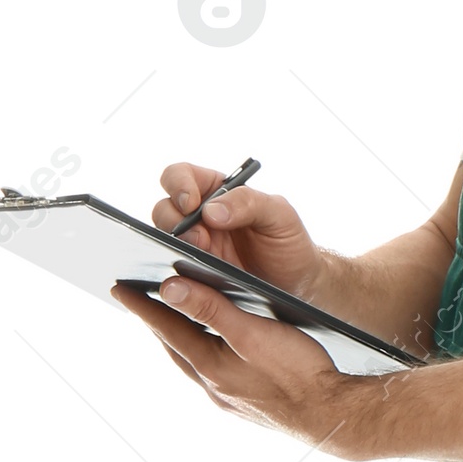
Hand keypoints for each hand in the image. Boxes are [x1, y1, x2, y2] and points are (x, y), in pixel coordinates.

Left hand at [113, 266, 370, 457]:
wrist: (332, 416)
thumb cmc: (299, 372)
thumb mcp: (253, 332)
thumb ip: (211, 308)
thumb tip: (169, 289)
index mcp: (211, 366)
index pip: (166, 328)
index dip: (142, 306)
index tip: (118, 287)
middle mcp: (213, 386)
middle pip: (174, 347)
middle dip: (156, 322)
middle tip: (137, 300)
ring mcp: (227, 399)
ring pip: (193, 362)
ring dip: (179, 339)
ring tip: (169, 319)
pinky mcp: (244, 404)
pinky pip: (213, 374)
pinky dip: (204, 354)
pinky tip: (212, 348)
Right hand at [152, 165, 323, 293]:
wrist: (297, 285)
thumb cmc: (289, 242)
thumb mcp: (279, 215)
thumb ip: (248, 202)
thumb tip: (209, 210)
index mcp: (215, 192)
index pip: (181, 176)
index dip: (178, 185)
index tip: (190, 203)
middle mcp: (197, 217)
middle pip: (164, 209)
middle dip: (175, 222)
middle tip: (200, 240)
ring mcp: (194, 247)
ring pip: (164, 240)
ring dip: (175, 247)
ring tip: (201, 259)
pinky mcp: (194, 275)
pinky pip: (174, 270)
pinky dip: (176, 272)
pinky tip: (191, 277)